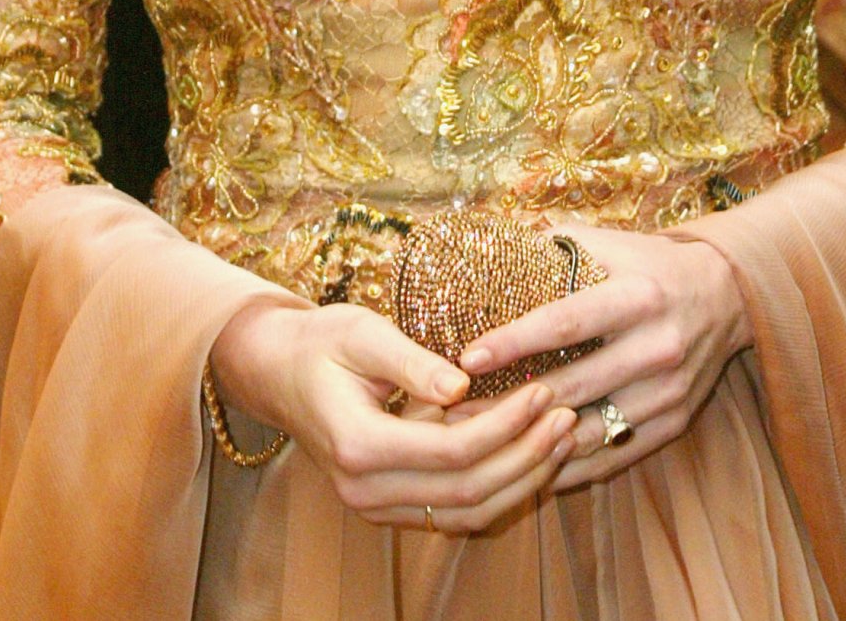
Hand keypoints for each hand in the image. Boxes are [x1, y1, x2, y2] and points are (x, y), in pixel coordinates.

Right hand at [209, 296, 576, 531]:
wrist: (278, 371)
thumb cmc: (321, 341)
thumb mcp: (362, 332)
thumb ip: (411, 360)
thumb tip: (463, 385)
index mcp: (359, 445)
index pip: (452, 452)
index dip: (505, 426)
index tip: (542, 390)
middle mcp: (365, 491)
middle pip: (466, 492)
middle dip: (525, 457)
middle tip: (567, 415)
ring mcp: (375, 506)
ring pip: (465, 513)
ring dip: (520, 480)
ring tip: (561, 437)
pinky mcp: (388, 506)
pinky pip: (452, 512)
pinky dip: (497, 489)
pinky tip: (530, 455)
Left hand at [454, 222, 751, 490]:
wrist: (727, 296)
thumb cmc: (651, 265)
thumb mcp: (612, 243)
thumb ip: (556, 245)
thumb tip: (492, 244)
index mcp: (637, 297)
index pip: (566, 323)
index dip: (515, 342)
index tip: (467, 357)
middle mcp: (656, 347)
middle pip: (572, 385)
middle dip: (509, 401)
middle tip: (455, 408)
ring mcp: (668, 392)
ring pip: (590, 430)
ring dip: (534, 440)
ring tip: (482, 441)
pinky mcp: (674, 424)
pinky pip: (613, 456)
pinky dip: (570, 464)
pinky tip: (529, 463)